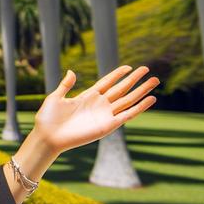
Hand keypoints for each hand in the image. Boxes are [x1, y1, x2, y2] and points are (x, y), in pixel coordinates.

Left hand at [33, 66, 159, 153]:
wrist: (48, 137)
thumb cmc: (48, 119)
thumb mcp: (55, 97)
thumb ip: (66, 85)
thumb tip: (72, 71)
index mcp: (87, 96)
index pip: (107, 82)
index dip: (118, 74)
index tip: (129, 66)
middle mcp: (99, 105)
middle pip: (121, 89)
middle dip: (135, 80)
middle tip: (148, 70)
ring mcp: (105, 115)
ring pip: (128, 100)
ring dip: (142, 91)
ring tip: (155, 81)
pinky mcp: (108, 126)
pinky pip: (128, 114)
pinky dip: (140, 107)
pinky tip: (151, 99)